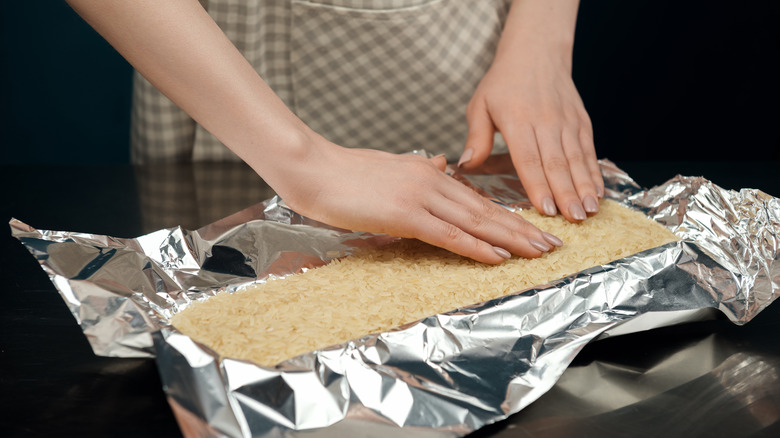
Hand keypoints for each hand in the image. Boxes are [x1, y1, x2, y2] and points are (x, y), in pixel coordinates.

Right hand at [278, 140, 562, 263]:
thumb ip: (420, 169)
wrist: (315, 169)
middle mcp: (432, 181)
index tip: (531, 226)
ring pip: (476, 221)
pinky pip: (449, 234)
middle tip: (552, 243)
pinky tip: (498, 256)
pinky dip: (477, 246)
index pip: (477, 198)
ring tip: (539, 251)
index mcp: (429, 172)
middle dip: (522, 228)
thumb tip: (442, 165)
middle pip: (486, 209)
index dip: (507, 214)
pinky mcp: (405, 214)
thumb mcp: (391, 165)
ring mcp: (421, 197)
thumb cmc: (346, 172)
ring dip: (511, 238)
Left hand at [459, 55, 602, 222]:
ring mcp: (567, 121)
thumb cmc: (502, 83)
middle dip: (566, 194)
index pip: (529, 158)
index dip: (538, 186)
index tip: (546, 210)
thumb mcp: (480, 104)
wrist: (536, 52)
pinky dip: (594, 173)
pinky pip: (588, 151)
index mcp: (518, 120)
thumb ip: (476, 137)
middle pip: (557, 163)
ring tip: (588, 212)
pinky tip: (597, 194)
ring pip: (577, 159)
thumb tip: (465, 166)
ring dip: (584, 187)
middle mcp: (545, 121)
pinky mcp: (581, 122)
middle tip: (572, 220)